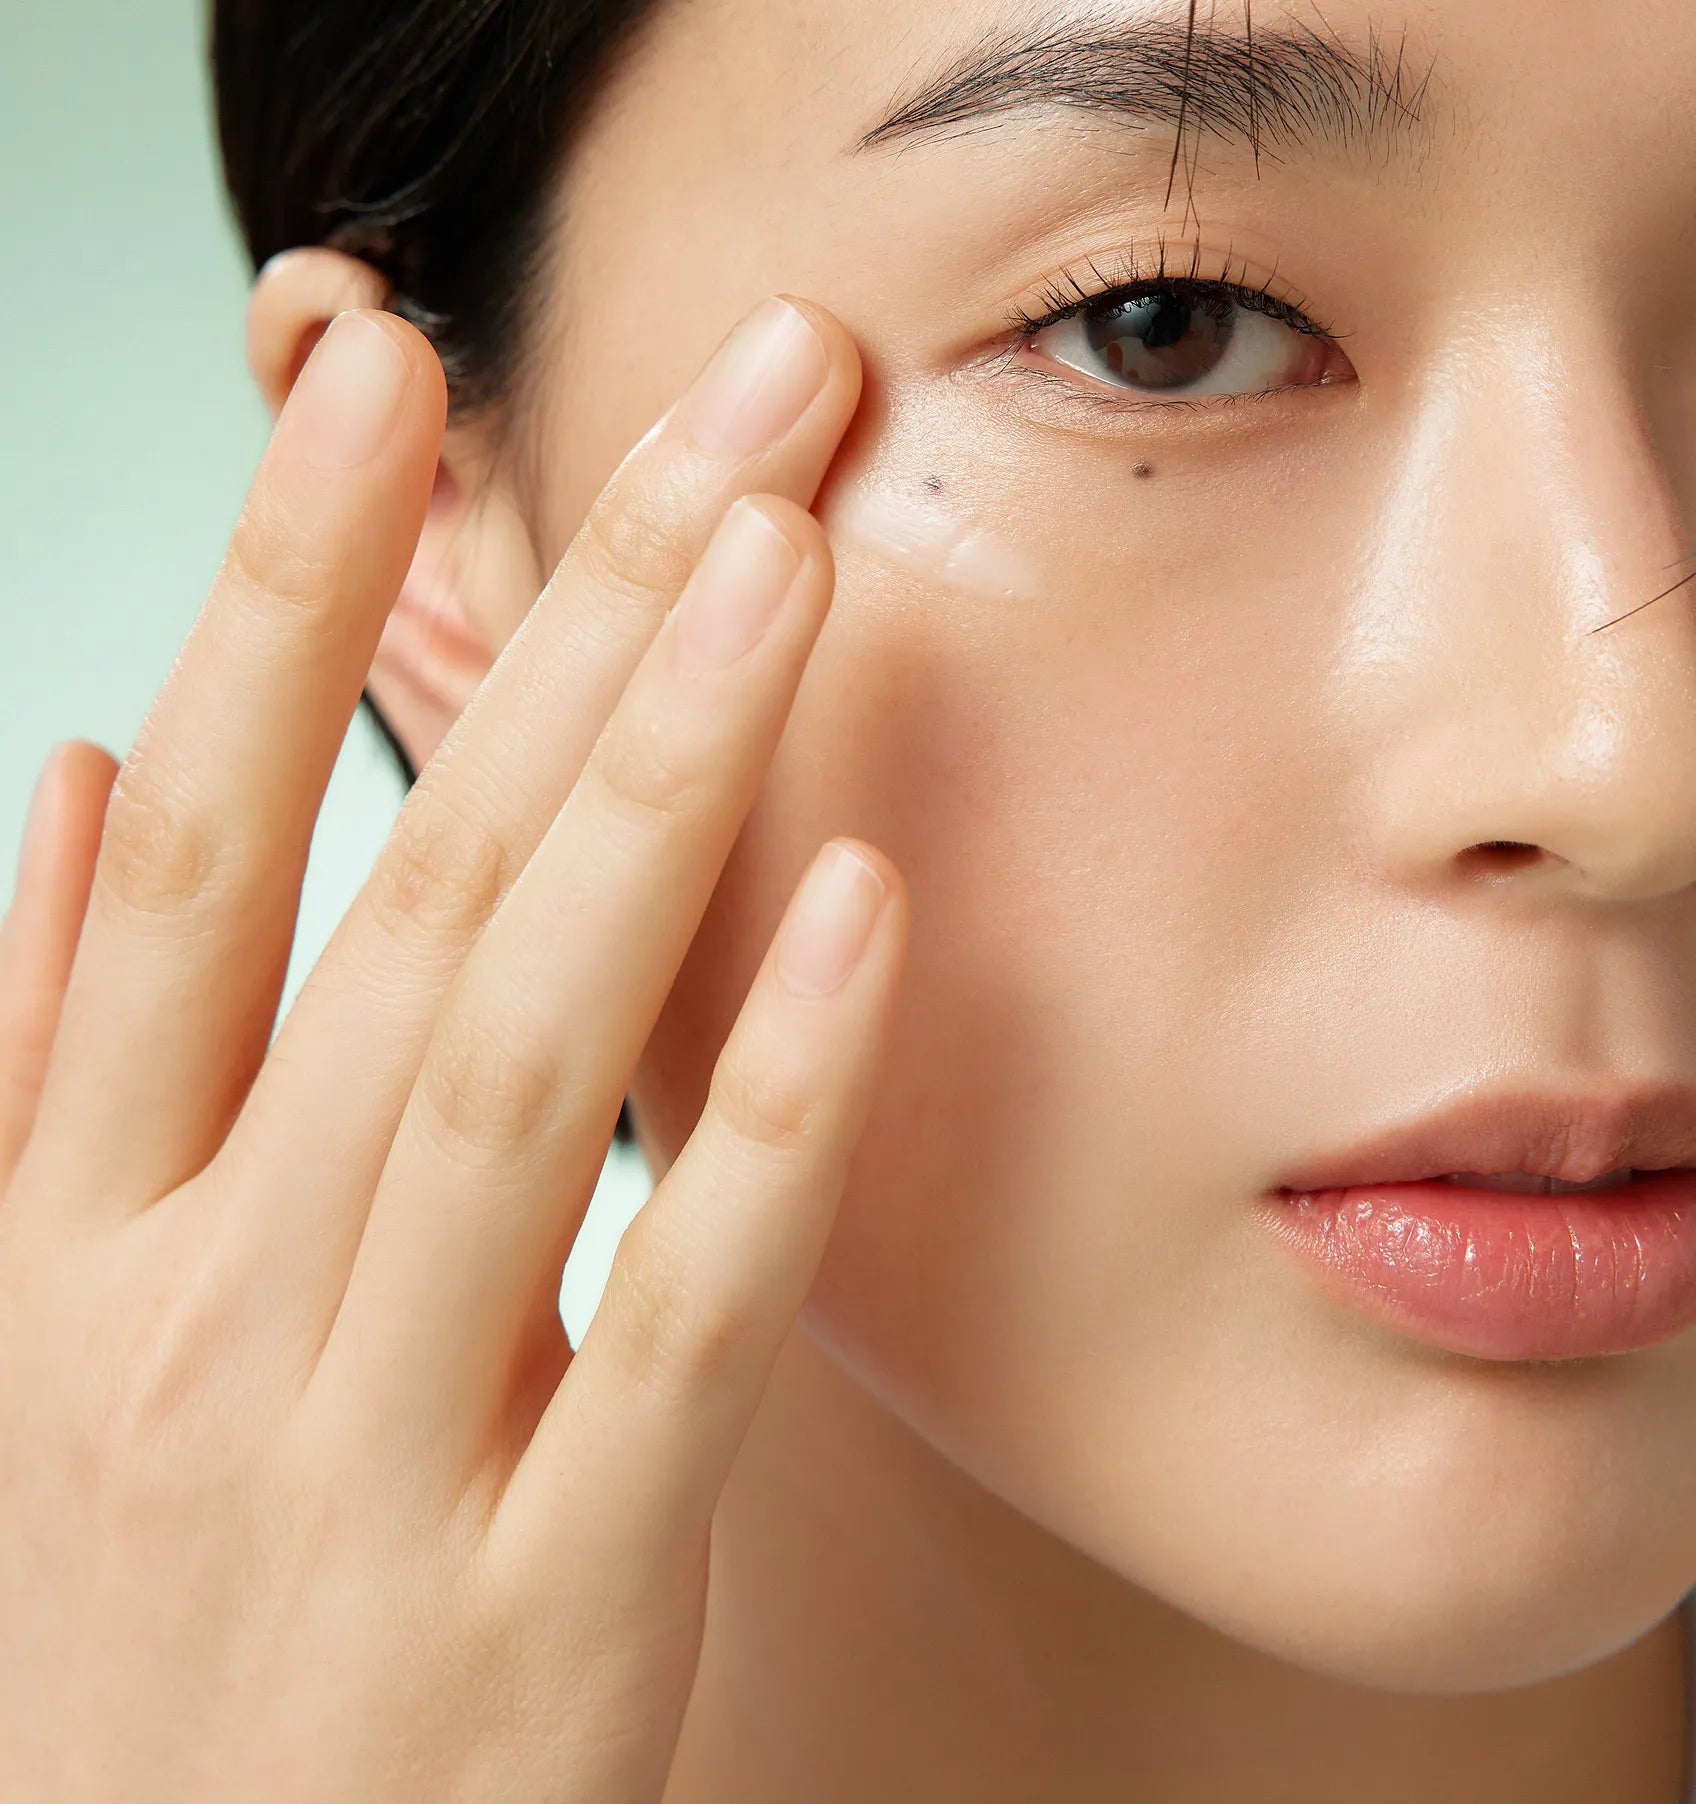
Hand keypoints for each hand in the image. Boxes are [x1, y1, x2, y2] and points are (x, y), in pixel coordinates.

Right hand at [0, 295, 904, 1801]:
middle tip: (732, 403)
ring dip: (652, 785)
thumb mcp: (43, 1335)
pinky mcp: (547, 1607)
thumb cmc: (159, 1623)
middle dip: (564, 618)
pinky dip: (767, 1105)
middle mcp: (206, 1311)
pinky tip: (855, 906)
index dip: (275, 586)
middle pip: (408, 895)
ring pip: (519, 1056)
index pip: (197, 847)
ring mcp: (369, 1460)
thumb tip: (84, 775)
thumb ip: (57, 1052)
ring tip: (775, 558)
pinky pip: (680, 1312)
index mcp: (82, 1234)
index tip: (373, 366)